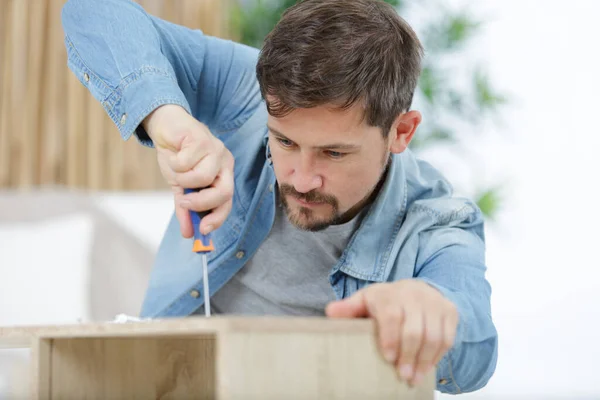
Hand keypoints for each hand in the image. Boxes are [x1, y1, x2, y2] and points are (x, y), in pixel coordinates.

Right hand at [142, 104, 233, 237]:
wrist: (166, 127)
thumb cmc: (176, 155)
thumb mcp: (180, 186)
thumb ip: (185, 208)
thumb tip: (188, 234)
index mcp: (224, 174)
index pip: (227, 201)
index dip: (217, 218)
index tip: (202, 230)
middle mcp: (225, 162)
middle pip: (224, 192)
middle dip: (201, 202)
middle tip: (183, 201)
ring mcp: (216, 149)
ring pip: (202, 178)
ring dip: (182, 179)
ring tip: (174, 169)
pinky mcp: (202, 139)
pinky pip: (186, 163)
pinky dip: (173, 163)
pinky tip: (173, 153)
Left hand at [325, 279, 457, 386]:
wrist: (416, 289)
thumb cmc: (385, 301)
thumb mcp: (365, 301)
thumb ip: (349, 309)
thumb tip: (330, 313)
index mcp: (389, 293)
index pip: (392, 315)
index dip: (391, 338)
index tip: (388, 358)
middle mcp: (414, 295)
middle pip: (415, 330)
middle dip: (409, 356)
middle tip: (402, 376)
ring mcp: (434, 303)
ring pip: (434, 336)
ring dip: (425, 361)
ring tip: (415, 378)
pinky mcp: (449, 311)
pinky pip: (448, 338)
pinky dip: (437, 356)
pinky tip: (427, 368)